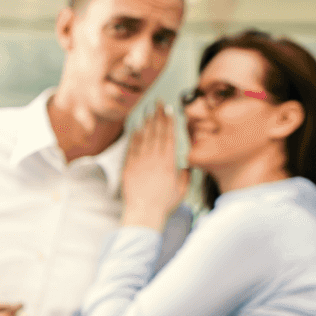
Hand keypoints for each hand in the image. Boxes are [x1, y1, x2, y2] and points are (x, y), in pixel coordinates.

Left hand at [121, 106, 189, 230]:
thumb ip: (185, 176)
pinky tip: (136, 127)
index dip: (169, 122)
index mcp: (169, 163)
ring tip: (148, 110)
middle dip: (158, 116)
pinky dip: (134, 136)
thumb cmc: (163, 204)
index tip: (169, 110)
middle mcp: (154, 159)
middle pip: (156, 133)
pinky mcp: (128, 167)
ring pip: (144, 137)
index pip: (169, 137)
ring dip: (146, 122)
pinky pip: (131, 148)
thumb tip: (187, 166)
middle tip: (158, 102)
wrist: (144, 213)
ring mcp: (140, 162)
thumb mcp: (181, 190)